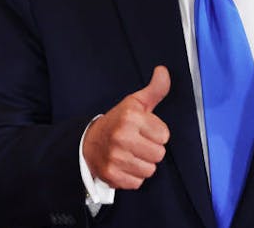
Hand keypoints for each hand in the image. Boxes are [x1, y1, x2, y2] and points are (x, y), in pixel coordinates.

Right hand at [82, 66, 170, 188]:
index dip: (156, 133)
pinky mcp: (112, 174)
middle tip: (136, 143)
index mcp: (130, 117)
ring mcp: (116, 157)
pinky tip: (124, 165)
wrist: (88, 142)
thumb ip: (154, 90)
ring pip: (150, 170)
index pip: (164, 135)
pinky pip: (137, 182)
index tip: (142, 130)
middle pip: (159, 155)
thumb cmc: (117, 122)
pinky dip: (132, 177)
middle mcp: (122, 136)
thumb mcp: (134, 103)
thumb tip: (163, 71)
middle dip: (150, 150)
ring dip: (142, 165)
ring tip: (130, 154)